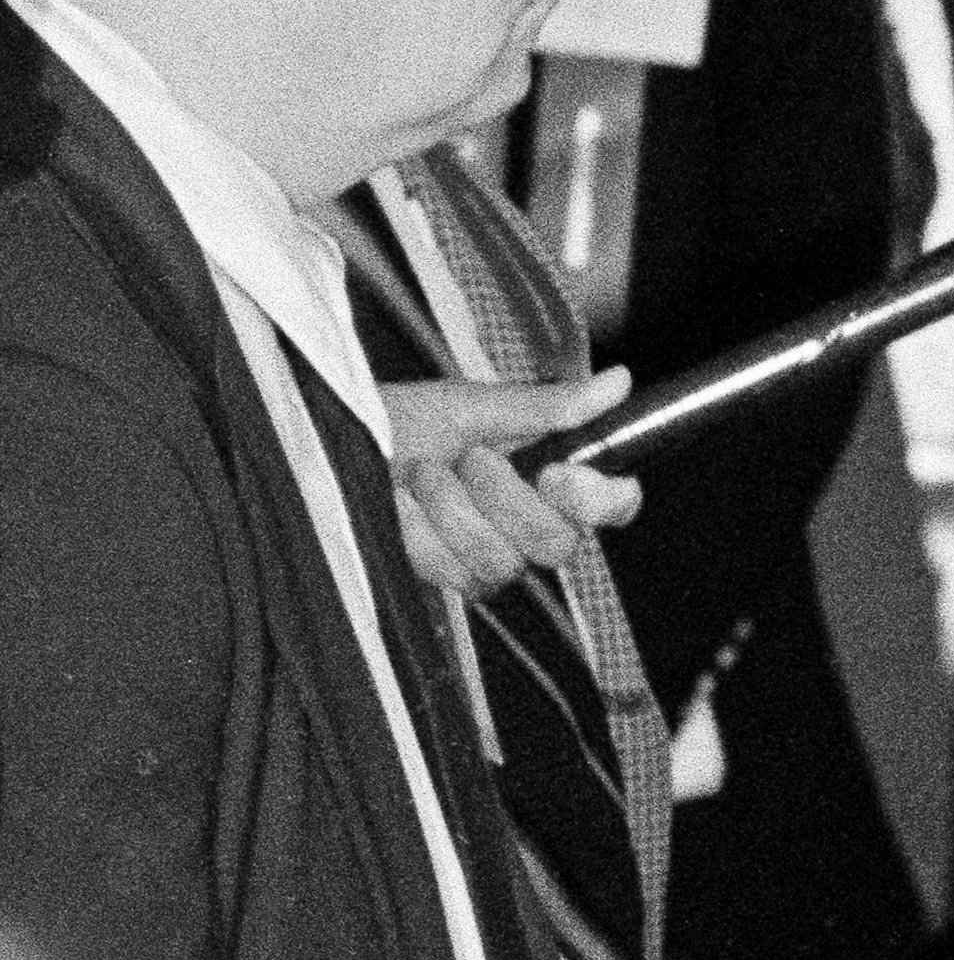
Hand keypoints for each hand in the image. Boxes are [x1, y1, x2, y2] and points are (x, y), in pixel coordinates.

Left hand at [380, 372, 639, 595]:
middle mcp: (528, 524)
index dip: (599, 498)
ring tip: (422, 476)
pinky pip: (452, 571)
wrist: (330, 447)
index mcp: (548, 477)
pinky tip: (399, 507)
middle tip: (470, 458)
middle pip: (560, 544)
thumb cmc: (398, 423)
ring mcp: (488, 555)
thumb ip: (546, 406)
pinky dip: (418, 531)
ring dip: (453, 511)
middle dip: (506, 498)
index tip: (558, 472)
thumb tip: (617, 382)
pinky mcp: (445, 577)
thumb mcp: (472, 406)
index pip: (613, 505)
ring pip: (503, 562)